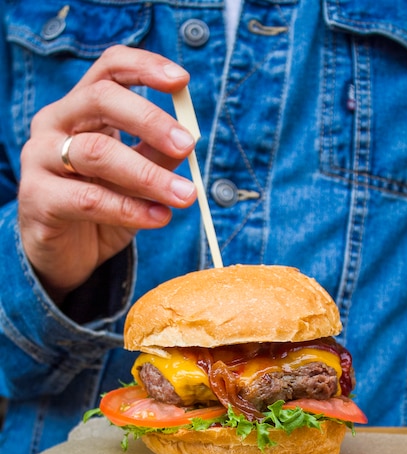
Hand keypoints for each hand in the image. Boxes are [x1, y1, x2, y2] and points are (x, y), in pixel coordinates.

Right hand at [18, 46, 196, 301]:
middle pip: (100, 99)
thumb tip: (189, 140)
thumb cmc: (102, 206)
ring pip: (96, 153)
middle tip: (187, 145)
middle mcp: (54, 124)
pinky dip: (130, 210)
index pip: (108, 68)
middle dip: (150, 120)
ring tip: (185, 195)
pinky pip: (89, 199)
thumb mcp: (137, 178)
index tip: (182, 81)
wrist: (66, 253)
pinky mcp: (37, 197)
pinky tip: (160, 218)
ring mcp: (40, 158)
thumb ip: (157, 155)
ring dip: (148, 174)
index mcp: (80, 109)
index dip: (144, 66)